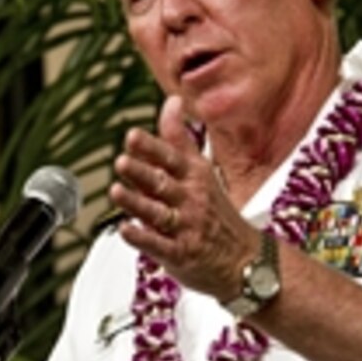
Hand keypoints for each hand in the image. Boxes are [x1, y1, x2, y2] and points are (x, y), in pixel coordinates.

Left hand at [109, 95, 258, 300]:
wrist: (246, 259)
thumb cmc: (217, 211)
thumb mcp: (202, 169)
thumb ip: (179, 138)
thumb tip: (171, 101)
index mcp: (195, 176)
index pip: (171, 158)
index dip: (151, 147)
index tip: (132, 136)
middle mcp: (190, 200)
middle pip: (162, 183)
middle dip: (141, 172)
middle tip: (121, 162)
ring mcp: (186, 228)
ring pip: (157, 213)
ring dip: (136, 202)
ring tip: (116, 191)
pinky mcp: (181, 254)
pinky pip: (159, 246)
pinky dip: (141, 238)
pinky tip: (125, 229)